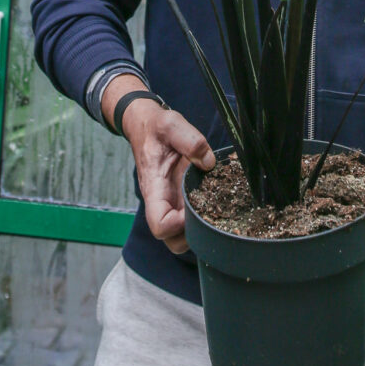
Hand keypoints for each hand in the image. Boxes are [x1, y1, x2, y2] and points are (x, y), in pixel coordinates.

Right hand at [122, 99, 215, 254]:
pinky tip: (218, 200)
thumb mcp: (172, 124)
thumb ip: (191, 140)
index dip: (179, 226)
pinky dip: (204, 218)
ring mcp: (171, 203)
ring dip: (200, 229)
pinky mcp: (180, 199)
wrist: (147, 127)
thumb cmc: (156, 129)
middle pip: (173, 241)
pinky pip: (189, 221)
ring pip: (183, 236)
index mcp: (154, 188)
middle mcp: (161, 202)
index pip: (160, 226)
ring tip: (217, 206)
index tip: (196, 207)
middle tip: (213, 211)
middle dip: (194, 234)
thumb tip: (209, 162)